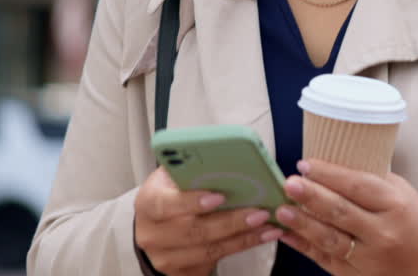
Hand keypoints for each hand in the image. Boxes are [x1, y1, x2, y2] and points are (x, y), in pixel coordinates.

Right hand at [133, 166, 282, 275]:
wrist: (158, 226)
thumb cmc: (173, 194)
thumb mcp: (175, 175)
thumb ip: (193, 167)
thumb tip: (228, 154)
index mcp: (149, 202)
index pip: (165, 204)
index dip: (192, 201)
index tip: (219, 196)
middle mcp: (152, 234)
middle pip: (193, 231)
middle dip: (230, 221)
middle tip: (259, 211)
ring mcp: (165, 257)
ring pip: (208, 250)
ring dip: (243, 237)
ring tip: (268, 224)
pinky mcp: (182, 272)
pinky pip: (216, 260)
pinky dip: (242, 246)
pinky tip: (262, 235)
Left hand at [275, 160, 417, 274]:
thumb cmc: (416, 223)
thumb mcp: (402, 193)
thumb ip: (371, 181)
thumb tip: (332, 165)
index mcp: (395, 204)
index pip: (358, 185)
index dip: (330, 174)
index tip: (306, 164)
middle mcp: (382, 231)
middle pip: (341, 211)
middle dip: (312, 196)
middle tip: (290, 183)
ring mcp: (368, 257)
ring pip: (330, 238)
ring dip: (303, 223)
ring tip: (283, 209)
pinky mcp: (354, 274)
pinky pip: (324, 258)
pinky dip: (303, 245)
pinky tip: (286, 233)